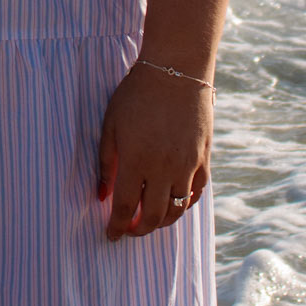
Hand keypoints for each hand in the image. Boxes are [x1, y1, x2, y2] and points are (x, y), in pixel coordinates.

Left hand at [97, 63, 211, 240]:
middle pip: (153, 216)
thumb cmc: (137, 94)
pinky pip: (196, 194)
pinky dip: (184, 205)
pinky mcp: (204, 159)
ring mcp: (188, 165)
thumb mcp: (111, 124)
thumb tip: (101, 196)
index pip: (125, 207)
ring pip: (177, 210)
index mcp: (136, 160)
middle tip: (129, 230)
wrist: (176, 70)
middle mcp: (164, 168)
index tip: (111, 234)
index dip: (117, 226)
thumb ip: (105, 163)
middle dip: (139, 230)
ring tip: (149, 220)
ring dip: (162, 222)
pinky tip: (173, 203)